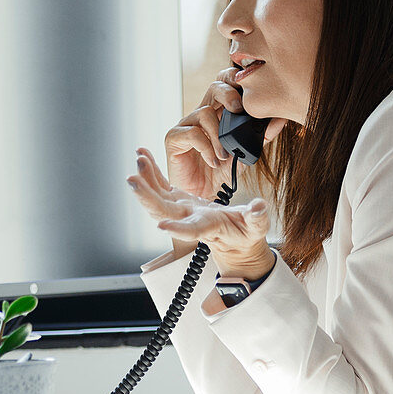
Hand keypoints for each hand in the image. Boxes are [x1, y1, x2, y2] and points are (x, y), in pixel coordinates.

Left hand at [128, 149, 274, 277]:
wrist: (233, 237)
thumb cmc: (245, 233)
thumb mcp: (255, 227)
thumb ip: (257, 218)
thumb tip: (259, 207)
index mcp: (207, 227)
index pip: (191, 230)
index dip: (177, 229)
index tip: (163, 226)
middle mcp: (188, 218)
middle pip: (162, 211)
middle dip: (146, 197)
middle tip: (133, 180)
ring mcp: (180, 209)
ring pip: (156, 197)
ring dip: (145, 181)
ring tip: (139, 160)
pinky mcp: (177, 199)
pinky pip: (160, 186)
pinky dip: (150, 172)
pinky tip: (142, 156)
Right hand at [164, 69, 286, 199]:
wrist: (204, 196)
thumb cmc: (221, 172)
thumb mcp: (246, 152)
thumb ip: (261, 135)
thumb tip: (281, 118)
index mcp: (218, 112)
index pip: (225, 83)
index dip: (235, 78)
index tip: (250, 90)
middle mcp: (202, 113)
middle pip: (214, 87)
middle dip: (229, 94)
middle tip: (239, 109)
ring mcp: (186, 124)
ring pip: (204, 112)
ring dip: (219, 136)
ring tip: (224, 156)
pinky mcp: (173, 138)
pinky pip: (192, 133)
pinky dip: (207, 148)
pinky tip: (213, 161)